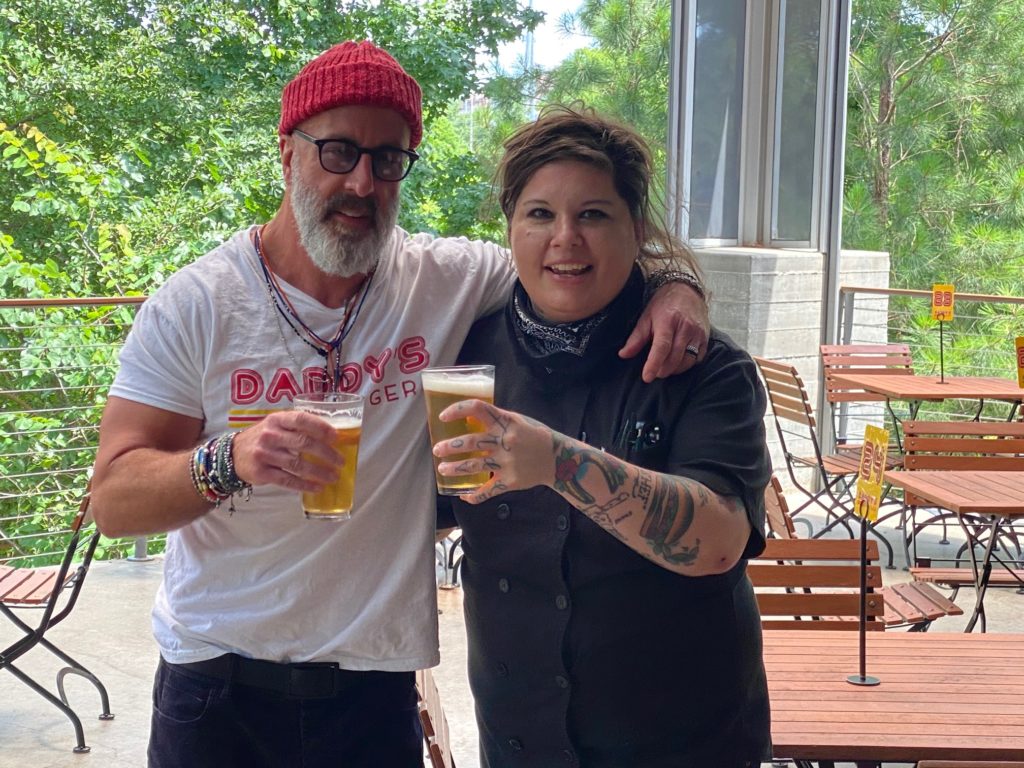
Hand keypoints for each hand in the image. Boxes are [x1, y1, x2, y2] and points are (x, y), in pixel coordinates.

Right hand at [231, 410, 343, 492]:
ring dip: (319, 472)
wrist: (232, 455)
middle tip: (340, 461)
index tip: (336, 436)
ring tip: (333, 477)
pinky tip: (317, 487)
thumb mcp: (276, 425)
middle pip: (303, 443)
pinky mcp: (261, 473)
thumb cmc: (263, 438)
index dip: (320, 427)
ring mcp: (264, 454)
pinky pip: (287, 480)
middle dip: (326, 453)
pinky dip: (304, 485)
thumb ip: (297, 427)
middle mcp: (270, 435)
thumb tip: (331, 436)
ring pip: (297, 465)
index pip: (301, 419)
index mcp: (277, 420)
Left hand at [431, 400, 553, 503]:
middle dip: (449, 447)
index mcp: (506, 421)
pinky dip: (474, 495)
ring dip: (454, 469)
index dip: (457, 410)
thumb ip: (496, 420)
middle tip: (437, 450)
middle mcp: (504, 440)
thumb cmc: (535, 436)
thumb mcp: (518, 420)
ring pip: (473, 466)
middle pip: (470, 442)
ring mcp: (506, 462)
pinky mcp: (510, 481)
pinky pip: (487, 490)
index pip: (477, 408)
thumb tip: (469, 418)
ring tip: (442, 469)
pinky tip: (464, 496)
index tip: (443, 417)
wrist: (557, 459)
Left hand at [619, 281, 709, 381]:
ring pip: (687, 361)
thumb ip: (636, 338)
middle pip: (675, 357)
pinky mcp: (706, 338)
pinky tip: (678, 362)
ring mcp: (698, 333)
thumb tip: (623, 355)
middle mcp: (685, 327)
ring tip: (664, 367)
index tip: (647, 377)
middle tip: (654, 372)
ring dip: (674, 369)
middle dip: (663, 370)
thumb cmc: (663, 305)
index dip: (654, 364)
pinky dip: (687, 364)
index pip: (661, 347)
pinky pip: (697, 359)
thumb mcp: (646, 318)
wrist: (686, 290)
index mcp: (668, 321)